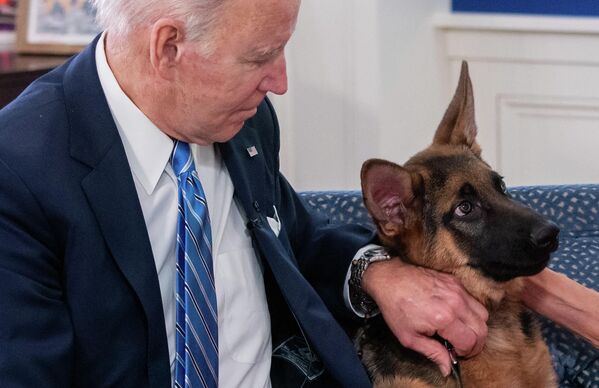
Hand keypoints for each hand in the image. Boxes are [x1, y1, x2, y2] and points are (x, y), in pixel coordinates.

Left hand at [362, 258, 488, 376]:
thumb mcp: (409, 337)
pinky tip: (455, 316)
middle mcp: (455, 302)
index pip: (471, 342)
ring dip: (476, 327)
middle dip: (475, 343)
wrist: (389, 279)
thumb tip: (447, 368)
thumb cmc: (396, 307)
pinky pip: (473, 300)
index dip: (465, 353)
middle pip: (482, 329)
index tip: (455, 353)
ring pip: (482, 314)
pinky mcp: (455, 281)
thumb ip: (432, 353)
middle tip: (461, 347)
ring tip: (460, 332)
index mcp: (444, 318)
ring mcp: (457, 289)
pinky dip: (470, 311)